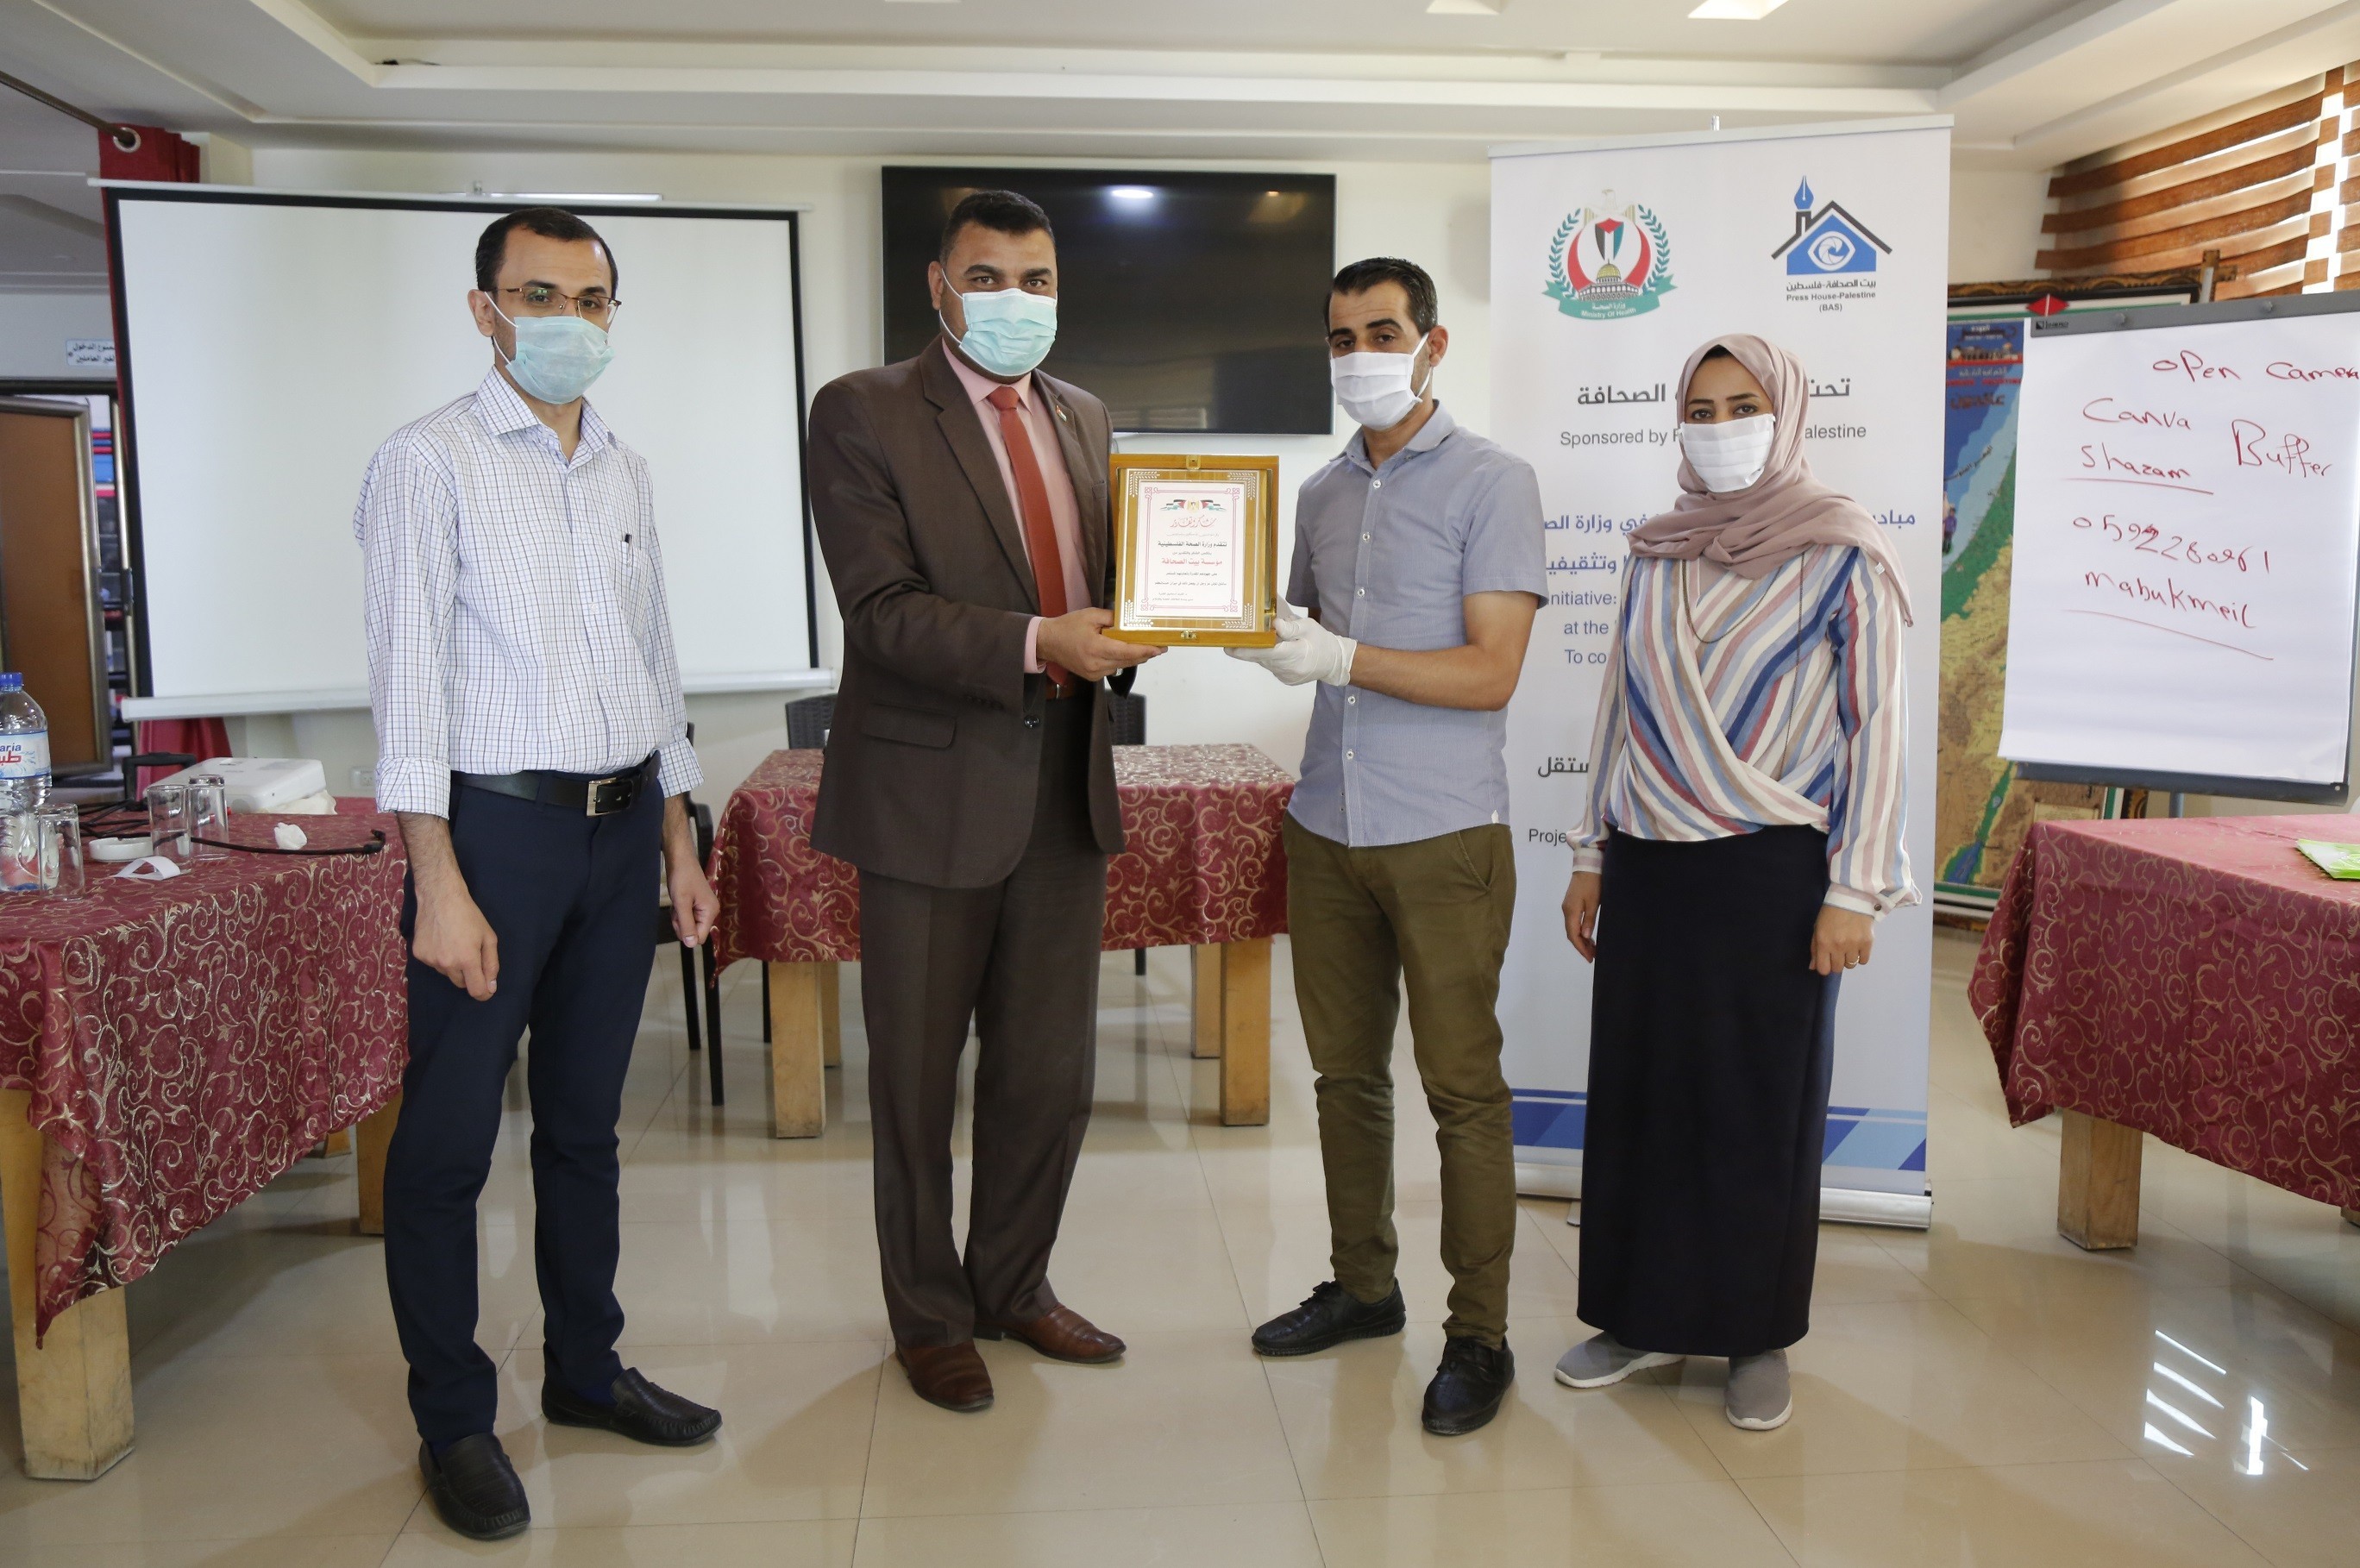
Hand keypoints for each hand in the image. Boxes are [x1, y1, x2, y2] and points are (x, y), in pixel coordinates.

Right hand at [414, 885, 498, 999]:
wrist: (440, 898)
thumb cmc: (469, 916)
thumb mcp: (488, 937)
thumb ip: (491, 964)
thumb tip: (490, 987)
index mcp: (467, 960)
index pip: (476, 990)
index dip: (484, 993)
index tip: (487, 989)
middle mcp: (447, 964)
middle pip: (461, 983)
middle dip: (469, 975)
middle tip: (470, 954)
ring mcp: (430, 960)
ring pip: (447, 973)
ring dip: (453, 965)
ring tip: (454, 943)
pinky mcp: (419, 955)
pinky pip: (433, 964)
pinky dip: (439, 957)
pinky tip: (440, 940)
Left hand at [668, 858, 718, 946]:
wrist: (680, 859)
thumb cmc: (682, 878)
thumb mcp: (681, 903)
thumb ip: (686, 924)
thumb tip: (691, 944)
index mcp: (710, 912)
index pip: (700, 937)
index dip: (687, 932)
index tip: (679, 918)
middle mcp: (710, 911)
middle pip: (694, 932)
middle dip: (682, 924)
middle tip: (677, 908)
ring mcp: (704, 908)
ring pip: (689, 925)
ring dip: (679, 917)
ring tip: (677, 902)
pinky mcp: (697, 904)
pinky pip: (688, 917)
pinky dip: (680, 912)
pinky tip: (678, 900)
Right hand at [1037, 607, 1163, 681]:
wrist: (1048, 642)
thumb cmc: (1068, 626)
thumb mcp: (1091, 615)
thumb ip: (1112, 618)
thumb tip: (1129, 621)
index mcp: (1096, 648)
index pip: (1126, 651)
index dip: (1145, 650)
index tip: (1159, 648)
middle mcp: (1096, 664)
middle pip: (1128, 661)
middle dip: (1144, 654)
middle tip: (1159, 646)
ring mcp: (1094, 673)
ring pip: (1122, 666)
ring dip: (1133, 658)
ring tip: (1145, 648)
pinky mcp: (1092, 677)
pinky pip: (1113, 669)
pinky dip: (1120, 661)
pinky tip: (1123, 652)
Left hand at [1226, 606, 1356, 685]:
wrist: (1334, 662)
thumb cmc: (1321, 641)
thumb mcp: (1309, 628)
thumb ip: (1291, 627)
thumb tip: (1273, 624)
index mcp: (1295, 654)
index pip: (1267, 652)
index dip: (1248, 650)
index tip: (1231, 647)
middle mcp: (1288, 669)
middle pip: (1262, 658)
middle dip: (1246, 649)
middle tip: (1229, 641)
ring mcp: (1285, 676)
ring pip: (1265, 662)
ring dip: (1256, 651)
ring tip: (1247, 639)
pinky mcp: (1284, 679)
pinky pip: (1270, 666)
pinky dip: (1266, 656)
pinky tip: (1265, 647)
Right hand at [1563, 871, 1601, 960]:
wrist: (1587, 866)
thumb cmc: (1593, 883)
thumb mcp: (1594, 902)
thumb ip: (1589, 920)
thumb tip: (1584, 937)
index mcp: (1571, 911)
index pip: (1573, 935)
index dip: (1581, 948)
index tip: (1589, 957)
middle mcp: (1566, 911)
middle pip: (1571, 933)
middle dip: (1581, 946)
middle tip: (1592, 956)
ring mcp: (1567, 907)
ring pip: (1572, 929)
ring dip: (1581, 939)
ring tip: (1592, 948)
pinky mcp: (1571, 904)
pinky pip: (1573, 922)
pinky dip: (1580, 931)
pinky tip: (1587, 935)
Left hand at [1811, 905, 1874, 975]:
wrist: (1851, 897)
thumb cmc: (1830, 913)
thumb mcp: (1817, 928)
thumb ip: (1815, 949)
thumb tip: (1813, 967)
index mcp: (1823, 943)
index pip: (1824, 969)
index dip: (1825, 968)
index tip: (1827, 962)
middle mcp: (1838, 946)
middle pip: (1838, 969)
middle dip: (1836, 963)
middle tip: (1838, 952)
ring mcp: (1854, 945)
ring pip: (1851, 965)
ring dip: (1849, 959)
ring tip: (1849, 947)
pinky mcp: (1867, 942)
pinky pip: (1864, 960)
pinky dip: (1861, 957)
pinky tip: (1858, 947)